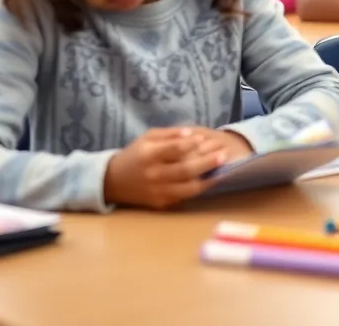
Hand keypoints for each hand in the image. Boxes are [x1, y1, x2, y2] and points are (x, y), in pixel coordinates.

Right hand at [103, 127, 246, 208]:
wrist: (113, 182)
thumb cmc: (136, 155)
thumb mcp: (148, 137)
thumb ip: (170, 134)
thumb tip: (191, 134)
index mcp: (149, 156)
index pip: (174, 150)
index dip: (191, 144)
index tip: (204, 138)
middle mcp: (154, 176)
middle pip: (186, 170)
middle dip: (208, 162)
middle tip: (224, 154)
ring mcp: (158, 192)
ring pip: (189, 188)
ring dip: (209, 179)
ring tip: (224, 169)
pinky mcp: (162, 204)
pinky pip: (185, 197)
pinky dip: (200, 188)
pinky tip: (211, 179)